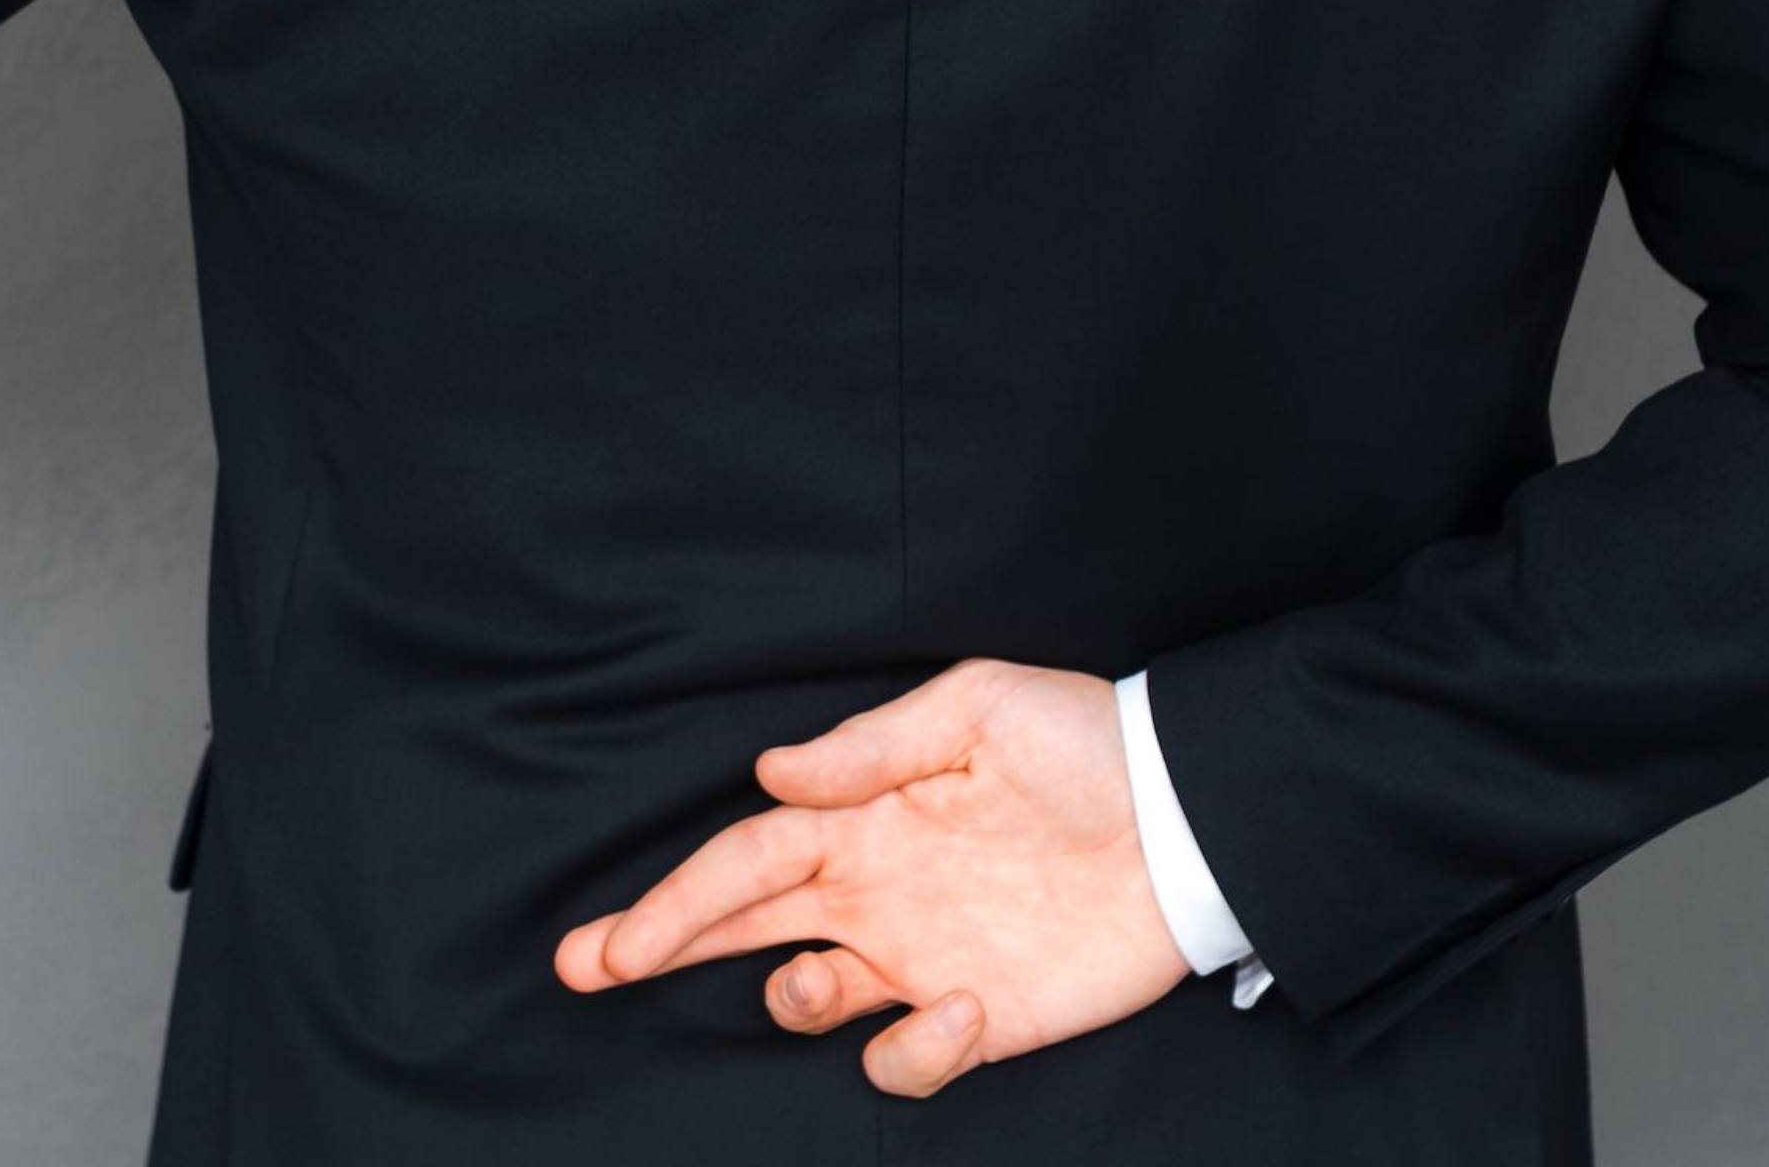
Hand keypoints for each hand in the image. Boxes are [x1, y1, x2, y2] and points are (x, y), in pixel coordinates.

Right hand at [554, 659, 1188, 1100]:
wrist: (1181, 815)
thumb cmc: (1081, 741)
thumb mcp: (977, 707)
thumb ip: (873, 748)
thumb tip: (772, 773)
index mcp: (864, 817)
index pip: (747, 859)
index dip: (676, 900)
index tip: (612, 942)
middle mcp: (873, 890)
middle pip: (742, 926)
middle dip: (659, 947)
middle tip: (587, 970)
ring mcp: (919, 956)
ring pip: (809, 1003)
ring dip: (790, 1001)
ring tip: (814, 979)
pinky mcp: (978, 1018)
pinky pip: (908, 1061)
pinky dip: (916, 1052)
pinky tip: (957, 1009)